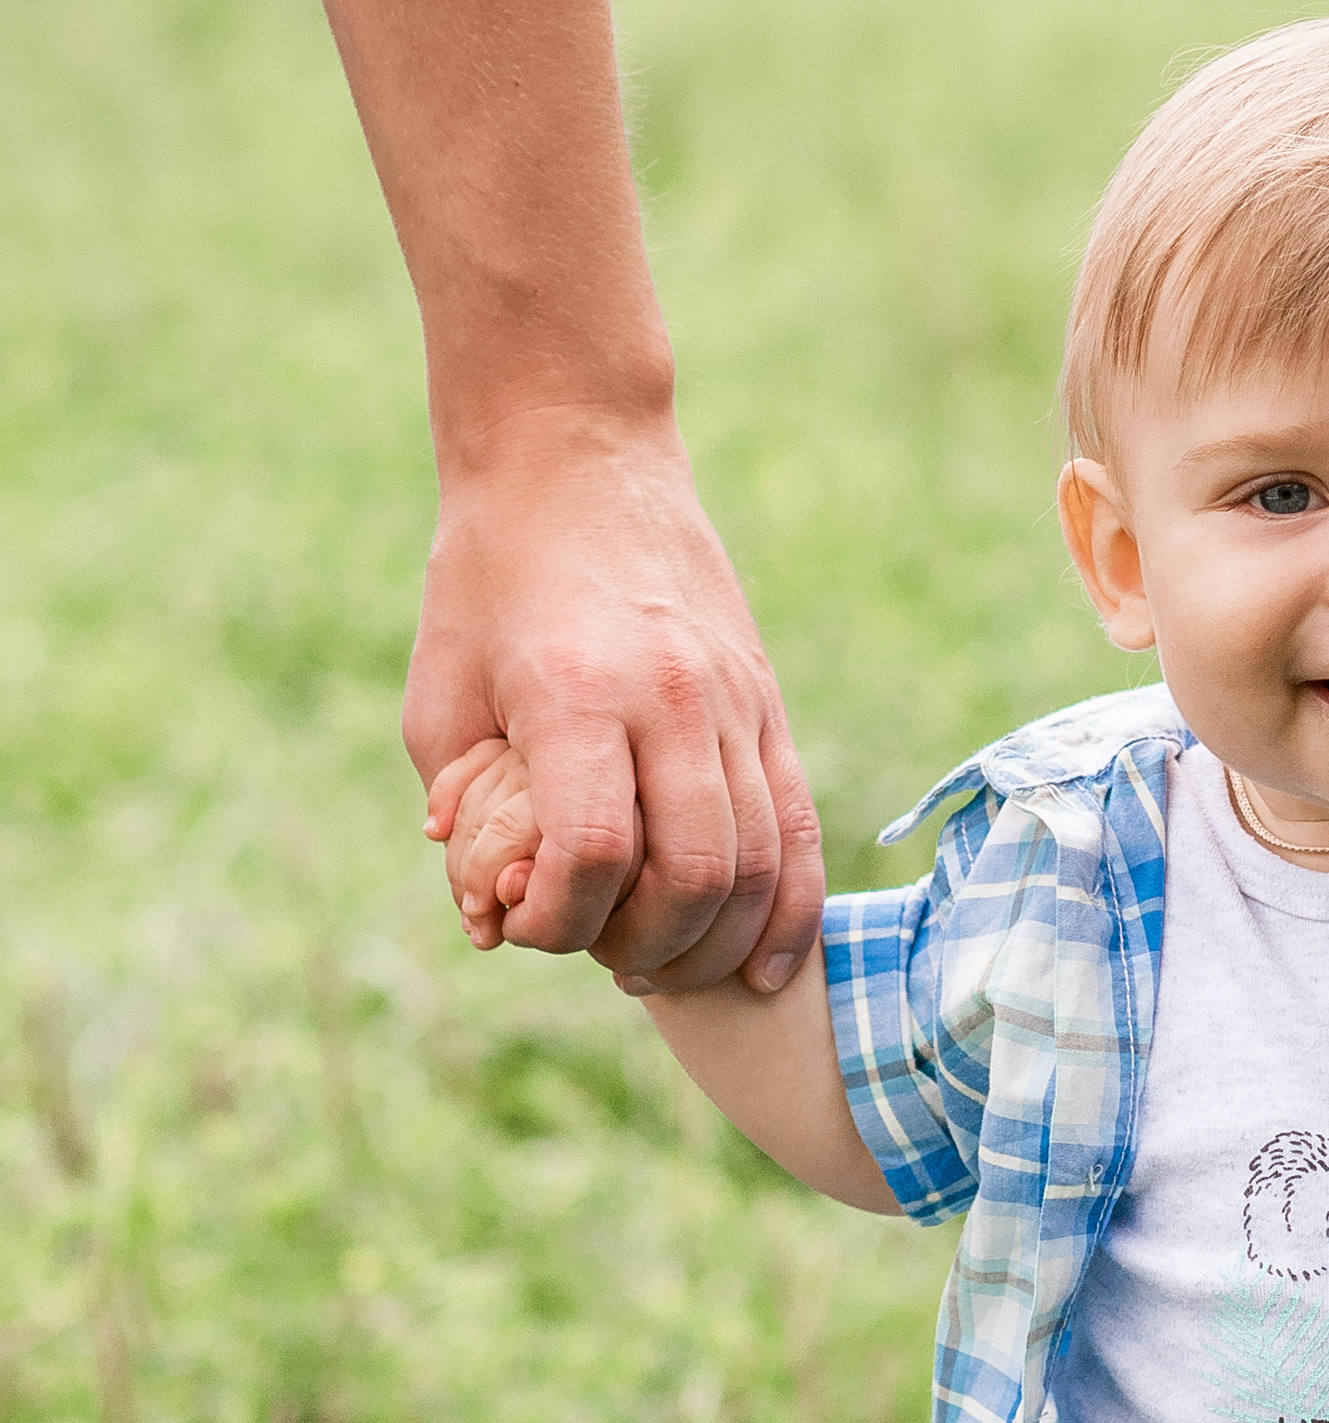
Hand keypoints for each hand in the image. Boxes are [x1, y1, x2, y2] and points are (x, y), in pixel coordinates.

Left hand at [406, 413, 825, 990]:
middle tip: (598, 955)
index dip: (558, 920)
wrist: (577, 454)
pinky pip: (797, 828)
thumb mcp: (438, 694)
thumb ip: (463, 815)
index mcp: (579, 693)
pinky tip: (763, 967)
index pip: (596, 851)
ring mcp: (737, 701)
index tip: (523, 922)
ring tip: (665, 968)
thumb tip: (493, 918)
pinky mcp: (770, 704)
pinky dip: (789, 912)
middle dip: (645, 947)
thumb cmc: (489, 577)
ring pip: (760, 865)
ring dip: (714, 945)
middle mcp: (674, 698)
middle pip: (696, 875)